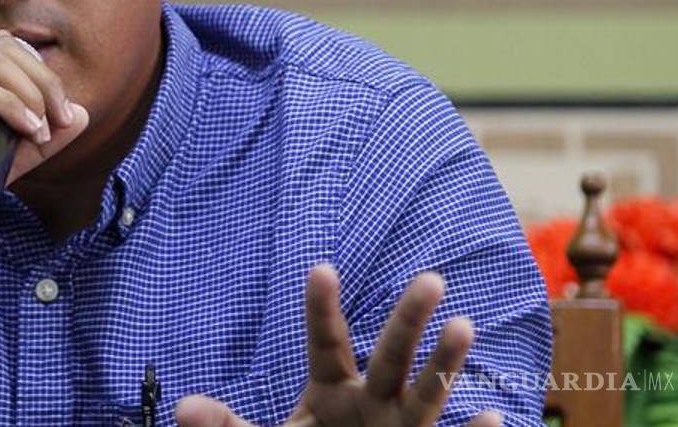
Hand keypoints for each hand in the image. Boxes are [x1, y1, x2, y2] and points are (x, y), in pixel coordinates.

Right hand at [0, 29, 89, 254]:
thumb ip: (31, 143)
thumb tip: (81, 114)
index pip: (2, 48)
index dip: (41, 74)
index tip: (62, 117)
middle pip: (3, 49)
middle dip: (45, 82)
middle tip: (61, 122)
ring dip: (32, 93)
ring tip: (44, 131)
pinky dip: (9, 104)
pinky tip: (28, 127)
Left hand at [175, 264, 501, 426]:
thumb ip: (228, 426)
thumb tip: (183, 406)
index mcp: (331, 388)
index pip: (326, 342)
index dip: (322, 308)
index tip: (320, 267)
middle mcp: (374, 399)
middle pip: (390, 355)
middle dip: (409, 320)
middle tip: (431, 278)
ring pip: (427, 393)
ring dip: (445, 363)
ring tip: (463, 325)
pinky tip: (494, 416)